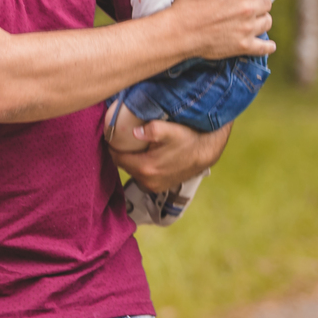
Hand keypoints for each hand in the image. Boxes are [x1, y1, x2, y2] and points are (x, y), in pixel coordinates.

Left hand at [112, 121, 231, 191]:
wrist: (206, 151)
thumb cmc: (188, 138)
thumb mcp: (171, 130)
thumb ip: (153, 130)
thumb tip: (135, 131)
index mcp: (146, 167)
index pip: (117, 157)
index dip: (112, 145)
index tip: (111, 134)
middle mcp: (147, 181)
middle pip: (124, 165)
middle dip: (120, 152)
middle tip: (120, 138)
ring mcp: (154, 186)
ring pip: (133, 171)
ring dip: (130, 160)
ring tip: (131, 145)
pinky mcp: (160, 187)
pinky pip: (142, 176)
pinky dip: (140, 166)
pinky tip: (144, 154)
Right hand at [171, 0, 275, 59]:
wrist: (180, 32)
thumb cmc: (185, 4)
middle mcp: (246, 9)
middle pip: (267, 3)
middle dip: (261, 2)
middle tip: (254, 3)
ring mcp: (247, 29)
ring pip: (267, 22)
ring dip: (262, 20)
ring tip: (257, 21)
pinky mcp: (243, 45)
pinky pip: (264, 47)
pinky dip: (267, 46)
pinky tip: (268, 45)